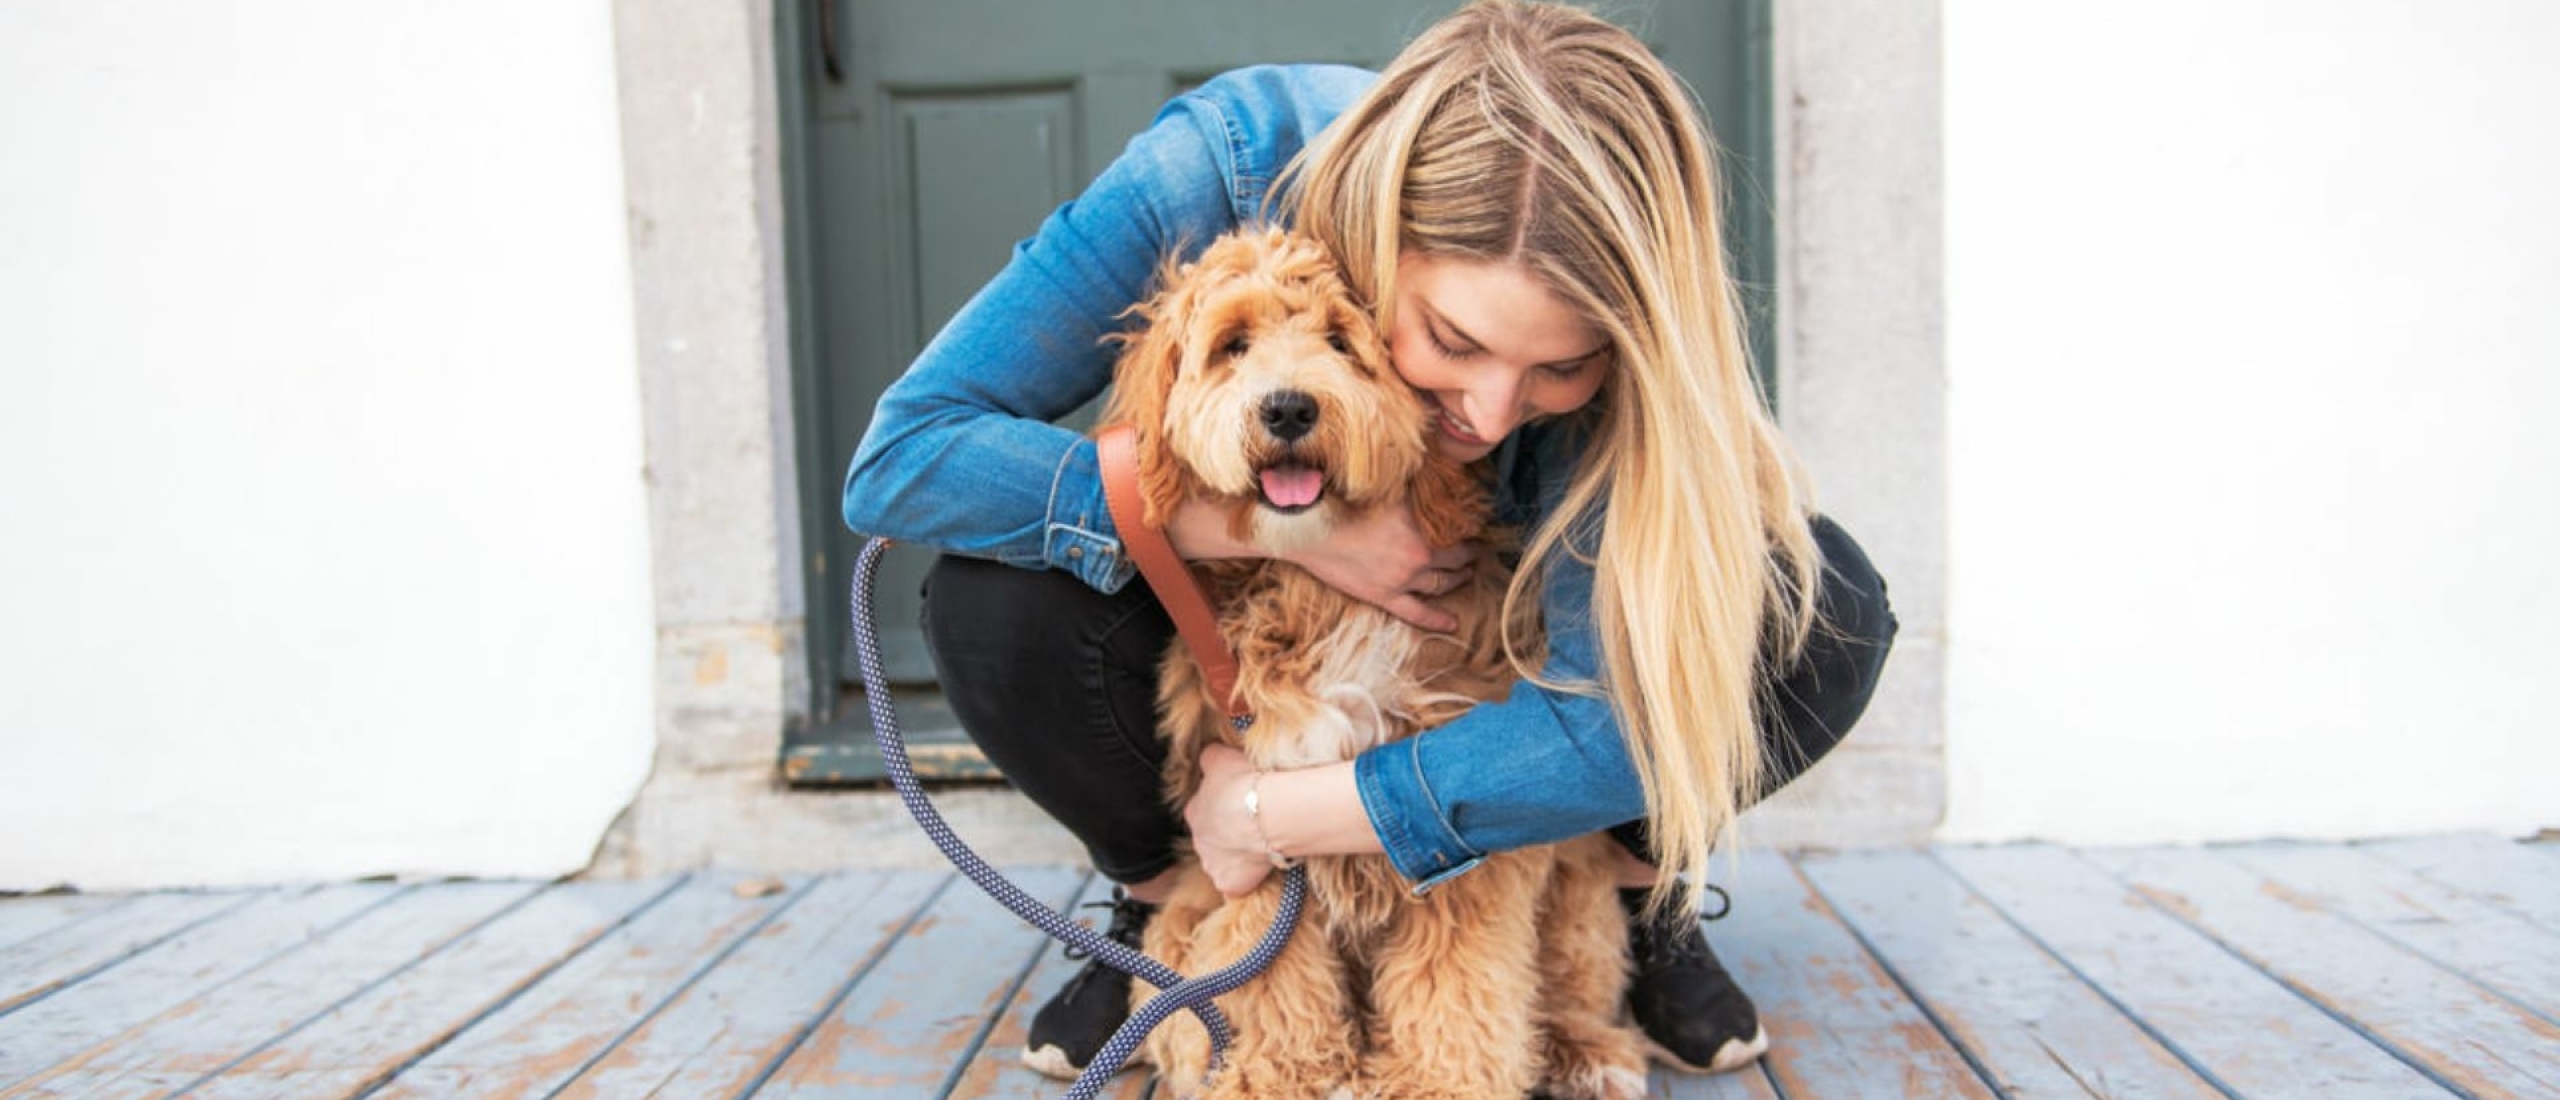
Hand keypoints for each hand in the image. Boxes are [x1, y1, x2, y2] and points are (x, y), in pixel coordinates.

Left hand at [1183, 744, 1277, 897]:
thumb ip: (1210, 758)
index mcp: (1194, 810)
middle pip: (1212, 839)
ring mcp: (1212, 864)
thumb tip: (1209, 756)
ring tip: (1260, 846)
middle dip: (1228, 835)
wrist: (1265, 811)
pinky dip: (1244, 881)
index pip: (1204, 810)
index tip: (1242, 804)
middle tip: (1253, 825)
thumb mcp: (1221, 756)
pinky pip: (1234, 887)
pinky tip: (1259, 872)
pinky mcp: (1229, 884)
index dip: (1224, 808)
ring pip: (1221, 863)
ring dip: (1236, 857)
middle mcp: (1198, 839)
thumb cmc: (1245, 781)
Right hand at [1283, 502, 1476, 631]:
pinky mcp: (1383, 596)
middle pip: (1453, 561)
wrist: (1311, 529)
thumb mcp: (1387, 489)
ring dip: (1457, 580)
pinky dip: (1436, 619)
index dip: (1468, 534)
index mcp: (1420, 531)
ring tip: (1468, 576)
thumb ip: (1412, 490)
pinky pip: (1416, 613)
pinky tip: (1453, 623)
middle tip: (1477, 554)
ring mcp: (1401, 581)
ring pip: (1440, 585)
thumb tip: (1430, 476)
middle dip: (1468, 558)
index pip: (1456, 535)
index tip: (1475, 531)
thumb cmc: (1345, 502)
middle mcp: (1417, 559)